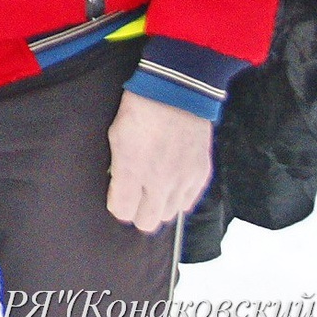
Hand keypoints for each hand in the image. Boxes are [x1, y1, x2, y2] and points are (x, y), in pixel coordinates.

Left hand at [107, 90, 214, 232]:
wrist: (176, 93)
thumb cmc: (139, 110)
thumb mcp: (116, 136)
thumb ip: (118, 169)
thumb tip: (119, 188)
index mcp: (132, 171)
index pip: (122, 212)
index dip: (117, 206)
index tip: (117, 197)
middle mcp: (159, 182)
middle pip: (146, 222)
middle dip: (137, 213)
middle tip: (135, 198)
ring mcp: (183, 180)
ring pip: (168, 215)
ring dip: (159, 206)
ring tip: (154, 189)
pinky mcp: (201, 175)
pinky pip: (188, 202)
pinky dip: (178, 198)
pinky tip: (172, 184)